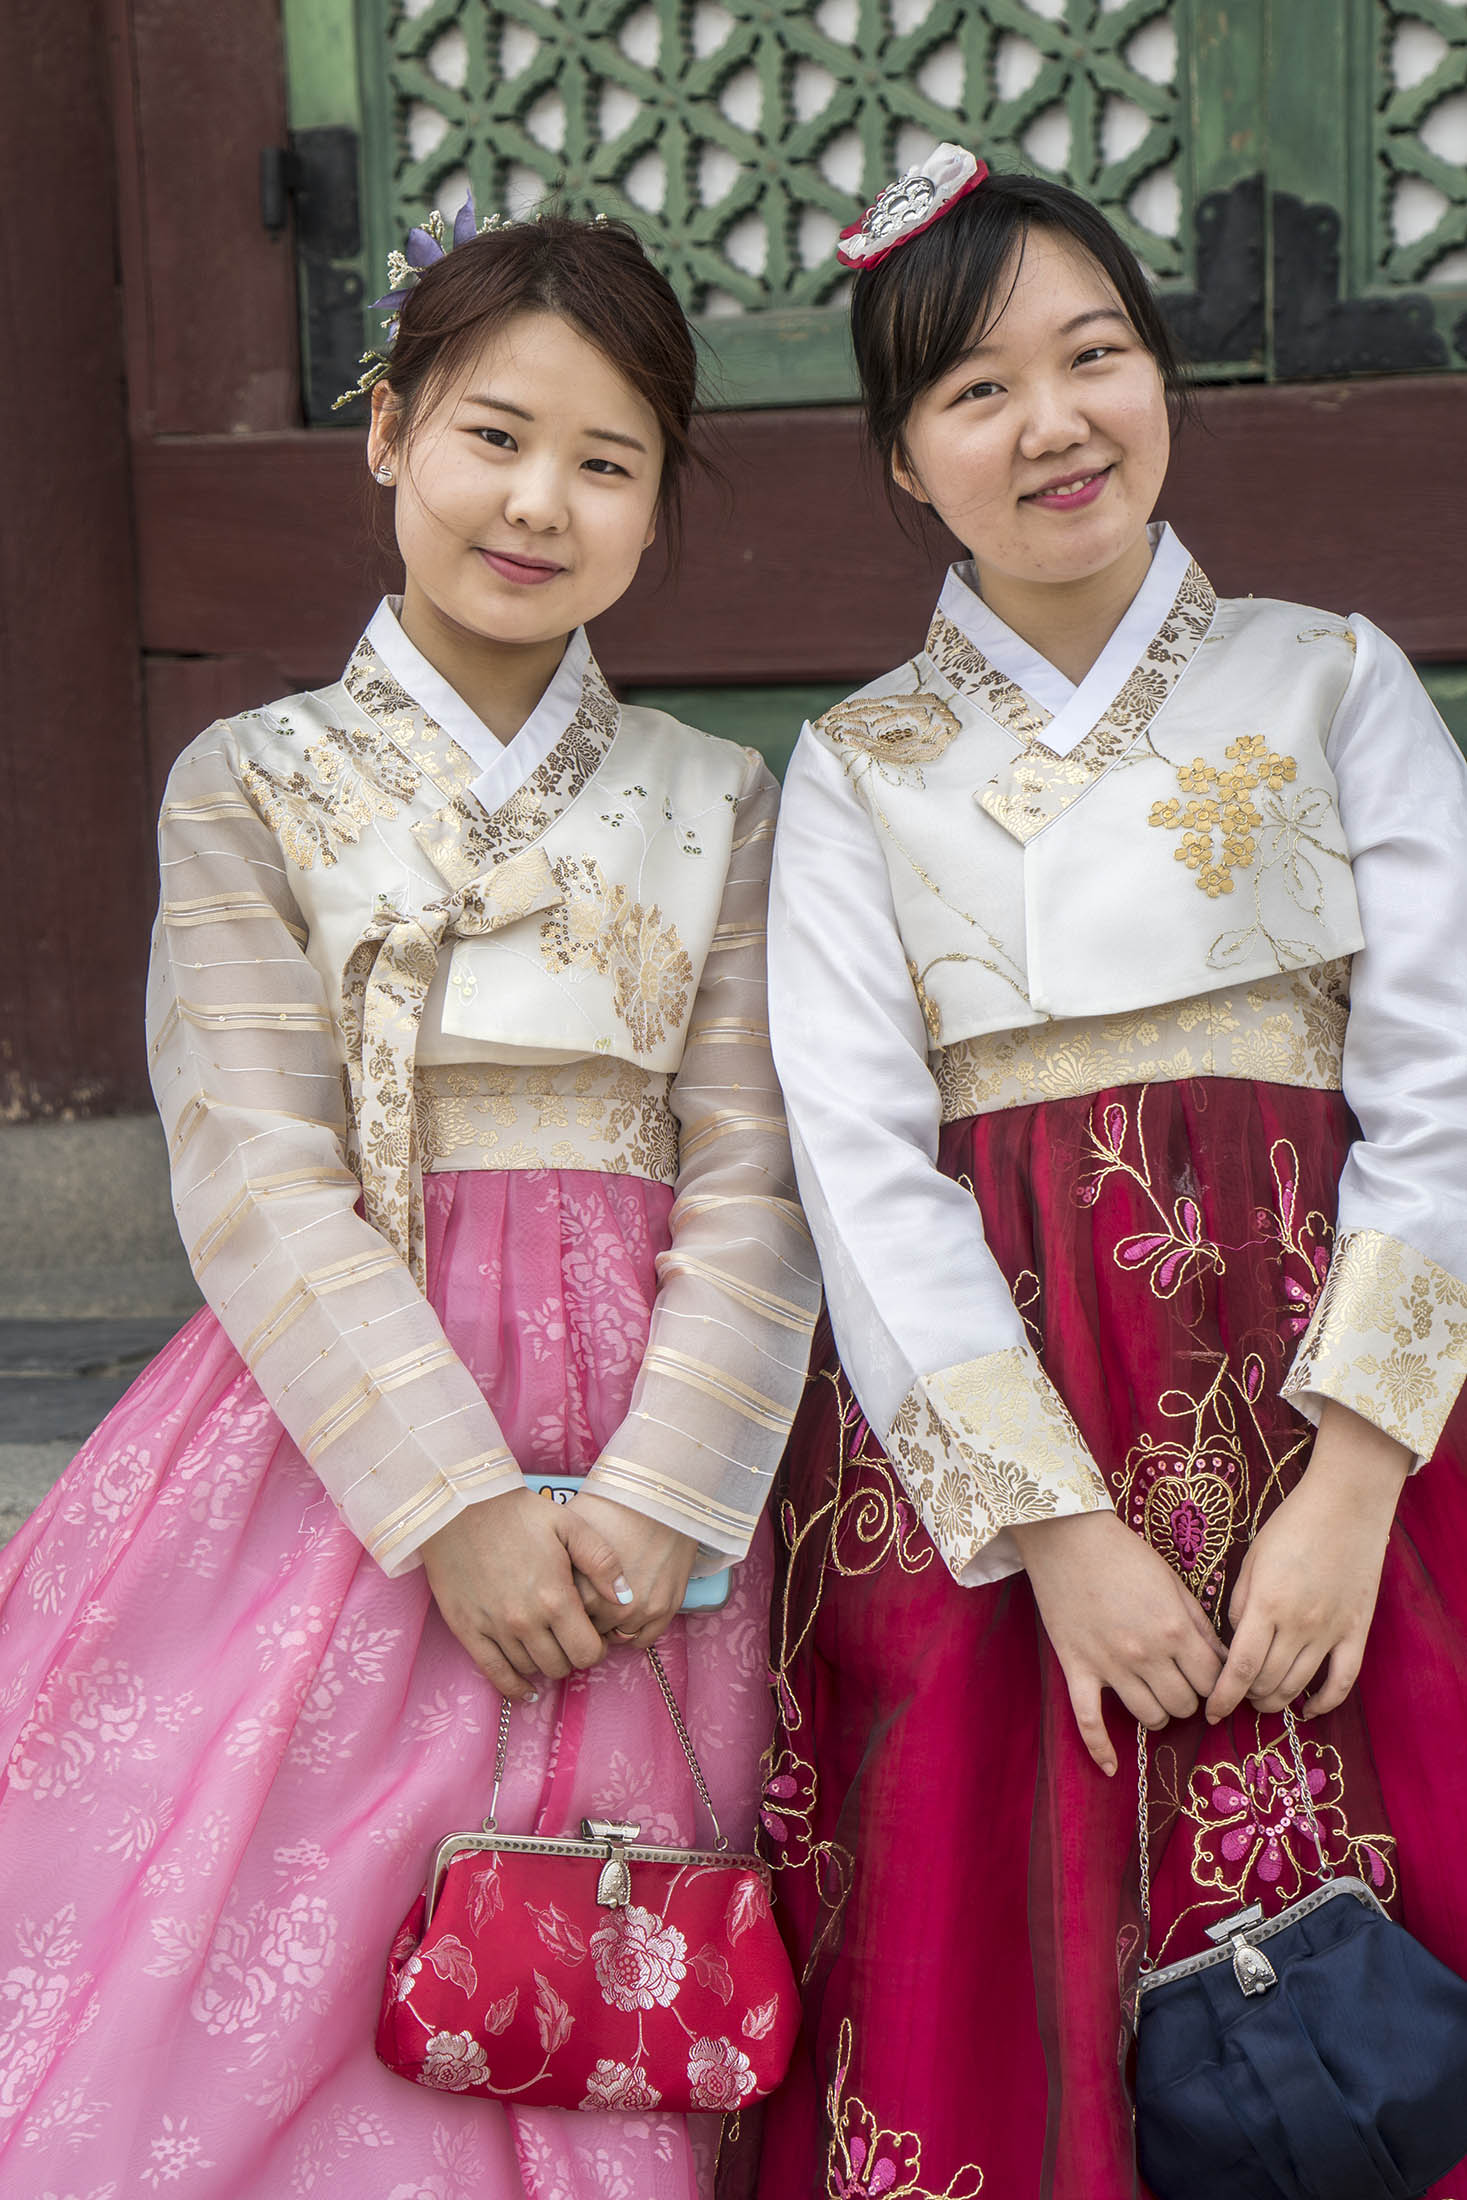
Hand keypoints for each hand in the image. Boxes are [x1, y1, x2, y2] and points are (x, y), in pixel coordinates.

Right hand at [420, 1487, 630, 1702]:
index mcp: (555, 1597)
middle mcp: (525, 1620)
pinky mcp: (467, 1630)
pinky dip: (512, 1687)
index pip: (587, 1653)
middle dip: (570, 1656)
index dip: (596, 1650)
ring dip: (543, 1664)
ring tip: (547, 1646)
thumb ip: (603, 1563)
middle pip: (560, 1666)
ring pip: (530, 1669)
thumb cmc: (518, 1512)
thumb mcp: (570, 1525)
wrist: (460, 1505)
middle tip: (569, 1639)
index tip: (592, 1637)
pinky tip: (525, 1689)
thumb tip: (626, 1598)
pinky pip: (493, 1673)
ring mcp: (494, 1628)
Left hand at [564, 1490, 698, 1652]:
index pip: (563, 1622)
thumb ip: (554, 1565)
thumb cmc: (611, 1507)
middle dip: (583, 1620)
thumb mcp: (570, 1531)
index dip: (561, 1610)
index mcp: (585, 1592)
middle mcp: (614, 1607)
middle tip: (583, 1600)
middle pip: (589, 1633)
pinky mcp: (666, 1608)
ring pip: (616, 1639)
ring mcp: (643, 1610)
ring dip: (608, 1626)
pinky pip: (643, 1639)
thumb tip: (538, 1582)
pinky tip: (625, 1610)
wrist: (658, 1495)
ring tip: (604, 1603)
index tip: (561, 1600)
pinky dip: (633, 1630)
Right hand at [1011, 1510, 1226, 1775]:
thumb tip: (1222, 1660)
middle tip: (1181, 1682)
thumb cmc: (1124, 1553)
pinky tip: (1111, 1768)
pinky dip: (1100, 1749)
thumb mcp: (1173, 1583)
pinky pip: (1088, 1721)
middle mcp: (1146, 1654)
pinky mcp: (1077, 1668)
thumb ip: (1199, 1625)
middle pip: (1184, 1705)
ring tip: (1155, 1697)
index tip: (1212, 1680)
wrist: (1066, 1536)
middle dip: (1189, 1697)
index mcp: (1175, 1630)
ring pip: (1149, 1717)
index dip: (1217, 1685)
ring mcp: (1110, 1666)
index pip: (1212, 1682)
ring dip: (1158, 1713)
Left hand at [1206, 1402, 1408, 1724]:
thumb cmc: (1291, 1525)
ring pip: (1300, 1685)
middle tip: (1236, 1698)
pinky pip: (1342, 1680)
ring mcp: (1331, 1631)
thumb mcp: (1251, 1559)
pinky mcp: (1357, 1631)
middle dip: (1247, 1698)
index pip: (1240, 1668)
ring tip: (1263, 1702)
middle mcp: (1298, 1625)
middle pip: (1268, 1682)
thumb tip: (1234, 1639)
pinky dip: (1325, 1702)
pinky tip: (1309, 1710)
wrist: (1346, 1506)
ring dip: (1277, 1701)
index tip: (1211, 1711)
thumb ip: (1239, 1603)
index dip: (1223, 1696)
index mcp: (1266, 1605)